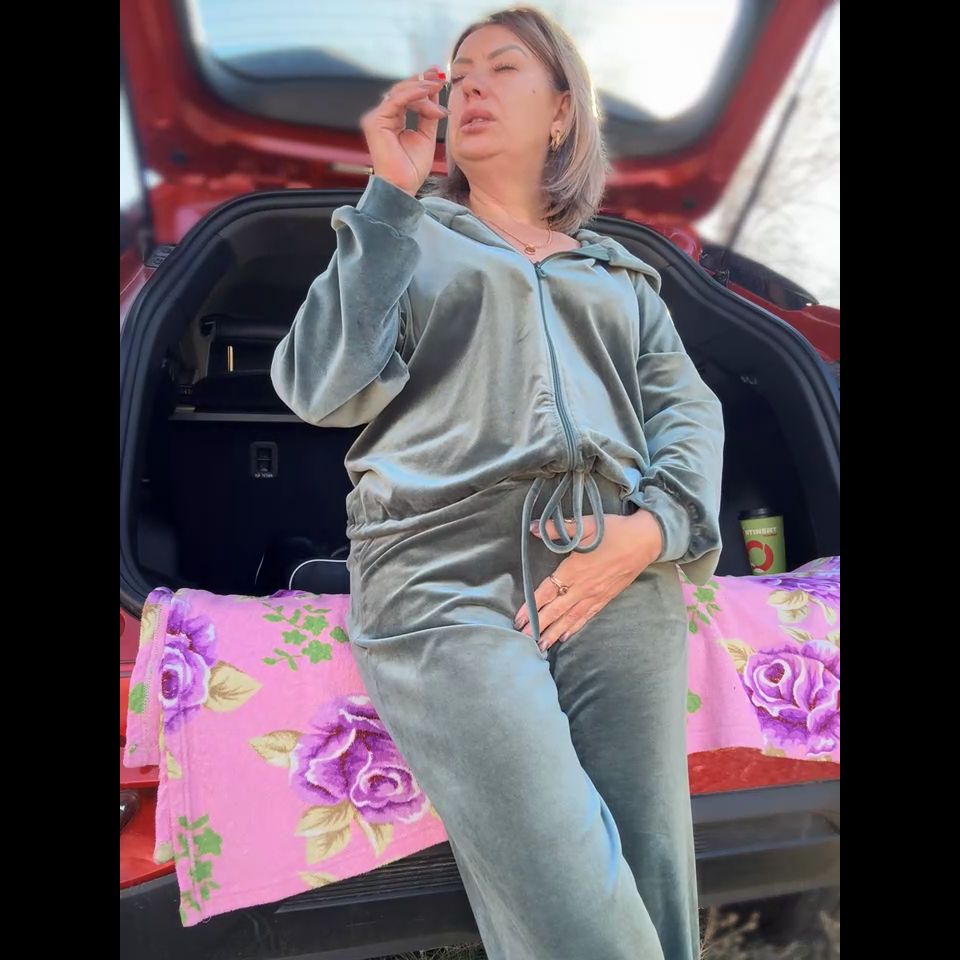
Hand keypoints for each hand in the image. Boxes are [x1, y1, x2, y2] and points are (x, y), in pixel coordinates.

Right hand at [360, 66, 447, 196]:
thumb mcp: (426, 136)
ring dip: (421, 89)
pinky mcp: (375, 121)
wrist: (403, 186)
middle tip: (440, 77)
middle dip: (423, 81)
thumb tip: (434, 95)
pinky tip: (427, 93)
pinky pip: (396, 101)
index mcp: (393, 119)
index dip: (422, 85)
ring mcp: (376, 118)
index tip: (440, 78)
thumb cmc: (412, 168)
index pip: (407, 96)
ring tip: (437, 88)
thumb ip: (428, 115)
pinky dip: (412, 95)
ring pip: (400, 93)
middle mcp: (383, 117)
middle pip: (403, 90)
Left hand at [513, 510, 663, 651]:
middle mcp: (583, 587)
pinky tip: (565, 637)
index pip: (548, 592)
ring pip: (571, 618)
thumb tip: (533, 528)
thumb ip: (558, 529)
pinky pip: (587, 616)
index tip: (519, 619)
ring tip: (540, 646)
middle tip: (523, 638)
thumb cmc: (614, 531)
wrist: (646, 540)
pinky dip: (575, 627)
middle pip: (556, 610)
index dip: (532, 606)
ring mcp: (595, 595)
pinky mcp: (606, 598)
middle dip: (539, 625)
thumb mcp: (586, 525)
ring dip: (554, 632)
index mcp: (575, 569)